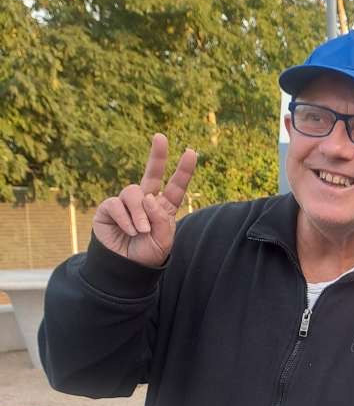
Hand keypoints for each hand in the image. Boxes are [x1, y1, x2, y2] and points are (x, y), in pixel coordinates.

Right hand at [93, 134, 196, 267]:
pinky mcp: (109, 208)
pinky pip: (117, 204)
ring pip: (134, 193)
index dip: (183, 171)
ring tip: (141, 231)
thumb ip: (161, 220)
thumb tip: (149, 197)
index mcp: (162, 209)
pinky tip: (128, 231)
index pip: (175, 188)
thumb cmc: (145, 255)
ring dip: (139, 213)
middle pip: (152, 174)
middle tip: (161, 137)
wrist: (124, 268)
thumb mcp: (163, 242)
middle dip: (157, 155)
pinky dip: (125, 218)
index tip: (191, 152)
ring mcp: (126, 203)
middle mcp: (145, 202)